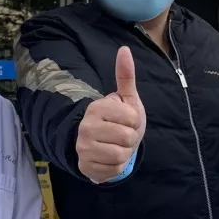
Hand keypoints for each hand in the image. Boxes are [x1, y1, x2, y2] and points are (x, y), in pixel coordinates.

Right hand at [76, 46, 145, 182]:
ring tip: (117, 145)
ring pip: (121, 155)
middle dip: (131, 138)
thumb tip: (125, 49)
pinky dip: (118, 165)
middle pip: (127, 138)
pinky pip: (114, 169)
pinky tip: (110, 157)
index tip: (127, 120)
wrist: (103, 144)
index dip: (135, 121)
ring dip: (125, 152)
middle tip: (122, 135)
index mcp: (96, 108)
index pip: (132, 118)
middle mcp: (86, 127)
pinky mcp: (86, 167)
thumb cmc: (119, 119)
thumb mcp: (126, 99)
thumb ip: (126, 76)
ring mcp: (83, 149)